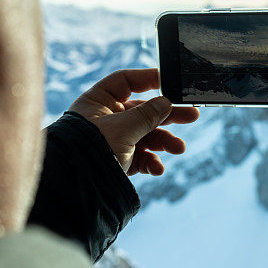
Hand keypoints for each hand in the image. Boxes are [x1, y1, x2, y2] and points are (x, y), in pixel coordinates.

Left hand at [68, 69, 198, 175]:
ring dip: (164, 142)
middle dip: (168, 116)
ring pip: (145, 136)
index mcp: (98, 102)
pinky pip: (140, 157)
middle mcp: (106, 119)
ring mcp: (113, 141)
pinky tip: (157, 168)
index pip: (125, 82)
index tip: (171, 82)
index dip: (148, 79)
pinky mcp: (118, 161)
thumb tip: (166, 102)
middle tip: (192, 115)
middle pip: (143, 111)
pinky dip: (151, 162)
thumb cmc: (91, 149)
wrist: (74, 188)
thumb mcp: (123, 127)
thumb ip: (147, 114)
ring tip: (179, 148)